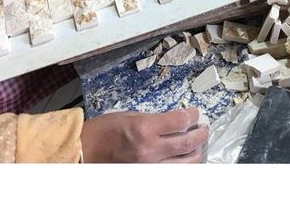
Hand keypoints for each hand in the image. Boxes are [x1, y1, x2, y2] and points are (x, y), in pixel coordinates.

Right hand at [80, 107, 207, 162]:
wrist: (86, 151)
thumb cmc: (104, 131)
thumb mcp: (130, 116)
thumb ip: (154, 119)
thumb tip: (175, 121)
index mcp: (145, 128)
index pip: (179, 121)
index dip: (192, 115)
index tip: (196, 113)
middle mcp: (150, 149)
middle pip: (187, 143)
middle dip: (200, 134)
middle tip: (204, 128)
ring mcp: (149, 167)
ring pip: (185, 163)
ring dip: (196, 152)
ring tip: (199, 145)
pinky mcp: (146, 177)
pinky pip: (172, 173)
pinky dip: (182, 167)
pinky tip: (186, 160)